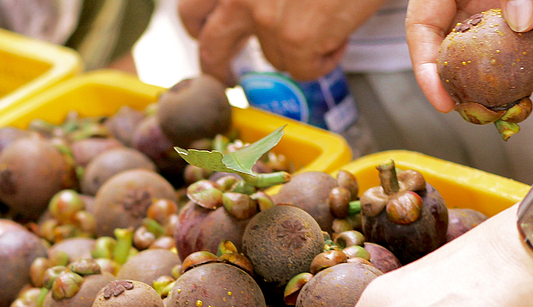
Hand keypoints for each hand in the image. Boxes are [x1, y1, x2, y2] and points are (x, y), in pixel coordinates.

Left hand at [178, 0, 381, 85]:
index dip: (200, 24)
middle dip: (215, 66)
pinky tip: (341, 36)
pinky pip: (305, 70)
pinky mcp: (296, 40)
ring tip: (319, 36)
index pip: (192, 7)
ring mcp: (264, 18)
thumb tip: (263, 6)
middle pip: (209, 45)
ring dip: (292, 52)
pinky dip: (325, 59)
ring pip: (269, 58)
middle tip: (226, 75)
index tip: (204, 33)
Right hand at [406, 0, 532, 112]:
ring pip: (508, 48)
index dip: (427, 73)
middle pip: (465, 52)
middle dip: (489, 81)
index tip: (445, 102)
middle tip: (503, 105)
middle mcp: (467, 1)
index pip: (421, 35)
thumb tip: (524, 23)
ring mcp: (500, 4)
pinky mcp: (531, 4)